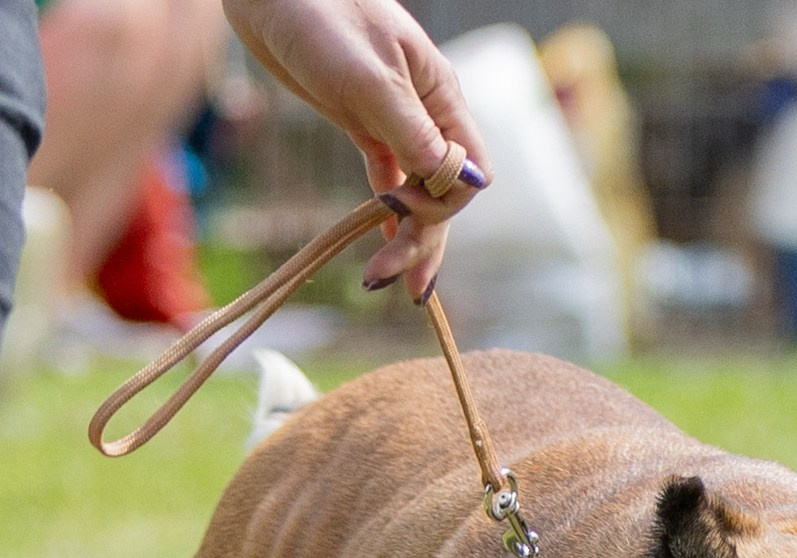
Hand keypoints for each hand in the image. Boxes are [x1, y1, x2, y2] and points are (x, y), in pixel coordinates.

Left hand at [222, 0, 490, 297]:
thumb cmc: (320, 13)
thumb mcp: (369, 78)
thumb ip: (414, 131)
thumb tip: (460, 181)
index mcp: (439, 95)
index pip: (468, 172)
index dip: (443, 203)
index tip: (402, 210)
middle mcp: (425, 113)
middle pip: (442, 193)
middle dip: (424, 239)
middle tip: (393, 284)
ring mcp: (395, 121)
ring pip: (417, 192)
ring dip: (407, 236)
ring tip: (386, 281)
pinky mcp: (363, 124)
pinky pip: (389, 179)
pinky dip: (388, 213)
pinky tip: (383, 242)